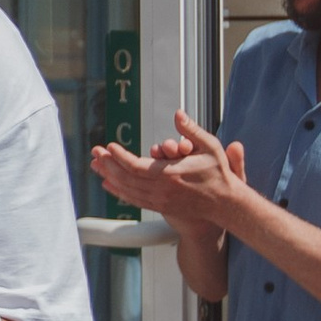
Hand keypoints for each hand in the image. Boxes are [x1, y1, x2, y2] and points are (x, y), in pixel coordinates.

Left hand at [95, 111, 246, 234]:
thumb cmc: (219, 174)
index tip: (109, 146)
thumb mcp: (210, 147)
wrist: (225, 204)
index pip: (137, 166)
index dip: (120, 157)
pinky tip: (109, 185)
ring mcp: (160, 201)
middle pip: (127, 178)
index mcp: (171, 175)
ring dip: (110, 177)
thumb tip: (178, 114)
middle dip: (109, 165)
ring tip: (96, 165)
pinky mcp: (161, 207)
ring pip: (128, 190)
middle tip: (95, 153)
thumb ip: (192, 131)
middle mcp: (162, 190)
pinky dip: (119, 192)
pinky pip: (134, 200)